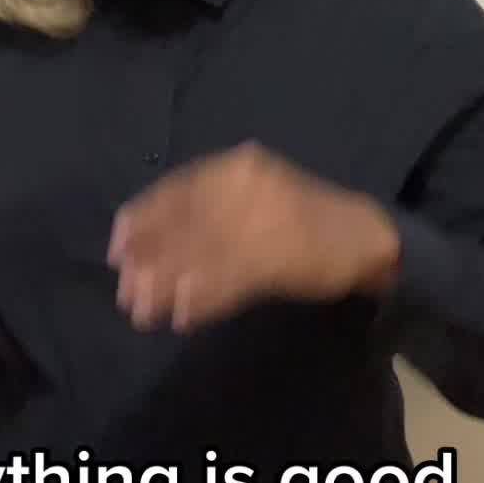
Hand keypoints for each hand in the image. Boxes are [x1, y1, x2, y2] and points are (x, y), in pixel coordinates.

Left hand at [108, 143, 399, 331]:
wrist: (366, 237)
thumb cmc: (303, 218)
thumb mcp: (253, 195)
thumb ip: (208, 208)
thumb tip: (150, 240)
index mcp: (238, 166)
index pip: (177, 190)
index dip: (142, 219)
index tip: (116, 248)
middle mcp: (246, 186)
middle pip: (183, 226)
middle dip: (149, 261)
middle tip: (125, 292)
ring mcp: (263, 221)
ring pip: (199, 256)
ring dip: (167, 287)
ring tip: (143, 312)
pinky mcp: (279, 258)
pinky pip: (227, 281)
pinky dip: (201, 300)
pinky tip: (181, 317)